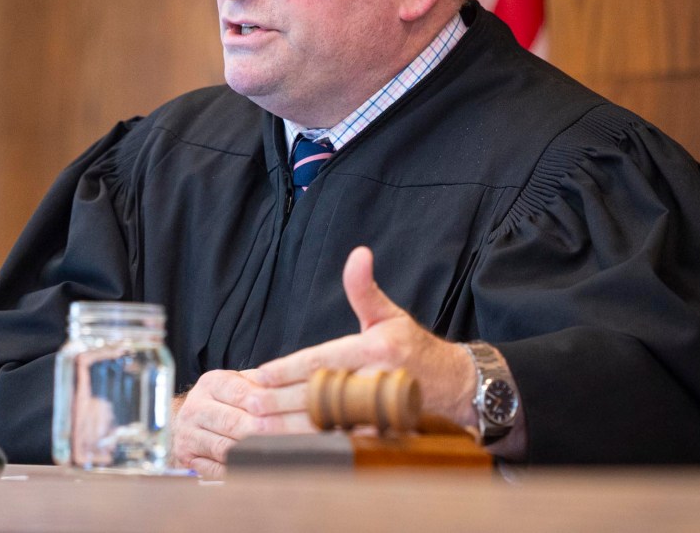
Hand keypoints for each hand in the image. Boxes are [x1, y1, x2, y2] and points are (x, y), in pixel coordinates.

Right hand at [168, 368, 313, 478]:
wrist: (191, 417)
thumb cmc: (223, 399)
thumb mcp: (238, 382)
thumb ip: (261, 383)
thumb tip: (289, 388)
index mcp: (211, 383)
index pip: (240, 393)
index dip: (266, 404)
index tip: (289, 413)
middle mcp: (195, 407)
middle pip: (233, 422)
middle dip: (263, 431)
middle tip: (288, 437)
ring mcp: (188, 434)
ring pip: (224, 448)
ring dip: (250, 453)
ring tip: (276, 455)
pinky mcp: (187, 457)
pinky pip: (215, 469)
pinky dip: (236, 471)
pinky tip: (255, 470)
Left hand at [254, 246, 476, 427]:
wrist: (452, 386)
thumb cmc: (413, 348)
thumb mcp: (389, 314)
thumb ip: (364, 288)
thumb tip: (357, 254)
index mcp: (377, 350)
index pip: (324, 360)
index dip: (289, 369)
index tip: (261, 373)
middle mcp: (377, 382)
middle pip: (319, 394)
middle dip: (279, 400)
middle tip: (247, 401)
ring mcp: (378, 413)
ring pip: (324, 423)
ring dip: (286, 427)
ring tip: (255, 425)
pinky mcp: (378, 435)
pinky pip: (336, 441)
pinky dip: (306, 444)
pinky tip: (281, 444)